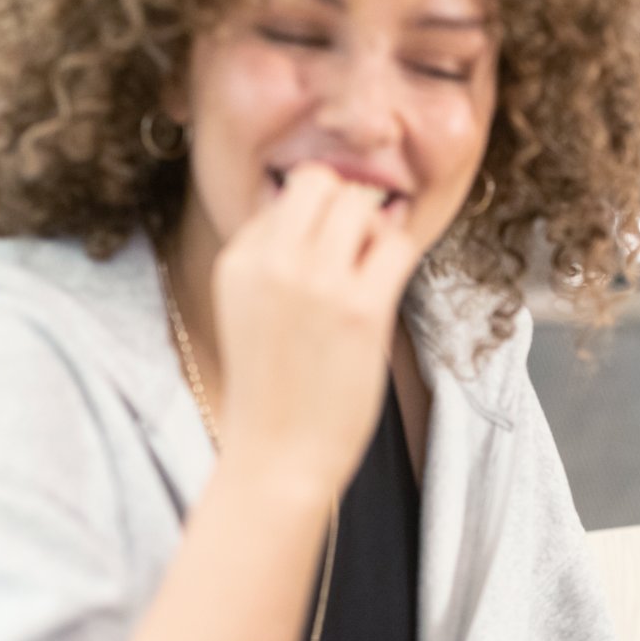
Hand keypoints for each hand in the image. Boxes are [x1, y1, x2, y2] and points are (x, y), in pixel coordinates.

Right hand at [211, 165, 419, 499]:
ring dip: (377, 231)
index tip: (330, 254)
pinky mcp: (361, 310)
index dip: (318, 218)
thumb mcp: (249, 309)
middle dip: (350, 207)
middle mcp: (273, 262)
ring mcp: (317, 283)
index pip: (287, 196)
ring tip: (371, 275)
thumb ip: (275, 258)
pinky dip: (400, 258)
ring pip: (362, 204)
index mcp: (239, 259)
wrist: (277, 457)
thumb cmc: (273, 390)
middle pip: (324, 183)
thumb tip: (336, 207)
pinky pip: (397, 245)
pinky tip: (387, 291)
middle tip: (359, 252)